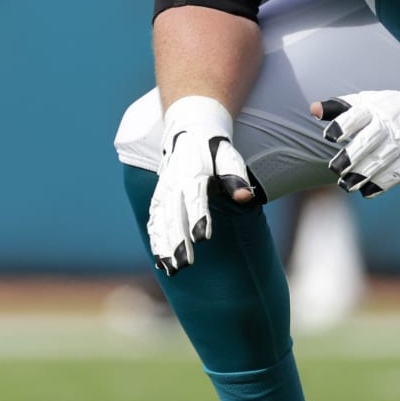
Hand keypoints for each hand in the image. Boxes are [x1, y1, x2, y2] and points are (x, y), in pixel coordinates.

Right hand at [147, 96, 252, 274]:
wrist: (190, 131)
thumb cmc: (214, 149)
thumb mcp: (228, 157)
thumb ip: (235, 176)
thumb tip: (245, 196)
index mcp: (192, 174)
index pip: (194, 199)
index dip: (198, 218)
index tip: (202, 238)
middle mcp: (174, 184)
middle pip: (174, 216)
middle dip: (177, 241)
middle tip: (184, 264)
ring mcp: (164, 192)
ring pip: (161, 222)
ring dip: (164, 246)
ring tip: (171, 269)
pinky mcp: (159, 199)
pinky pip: (154, 222)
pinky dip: (156, 241)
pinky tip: (162, 262)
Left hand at [315, 67, 399, 196]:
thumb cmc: (394, 108)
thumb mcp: (370, 101)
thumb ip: (341, 107)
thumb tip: (313, 110)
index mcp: (377, 108)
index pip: (357, 116)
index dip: (342, 125)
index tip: (330, 136)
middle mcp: (390, 125)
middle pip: (367, 141)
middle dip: (350, 157)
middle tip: (334, 167)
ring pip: (380, 162)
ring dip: (361, 175)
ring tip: (345, 185)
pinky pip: (396, 174)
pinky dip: (380, 185)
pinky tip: (366, 192)